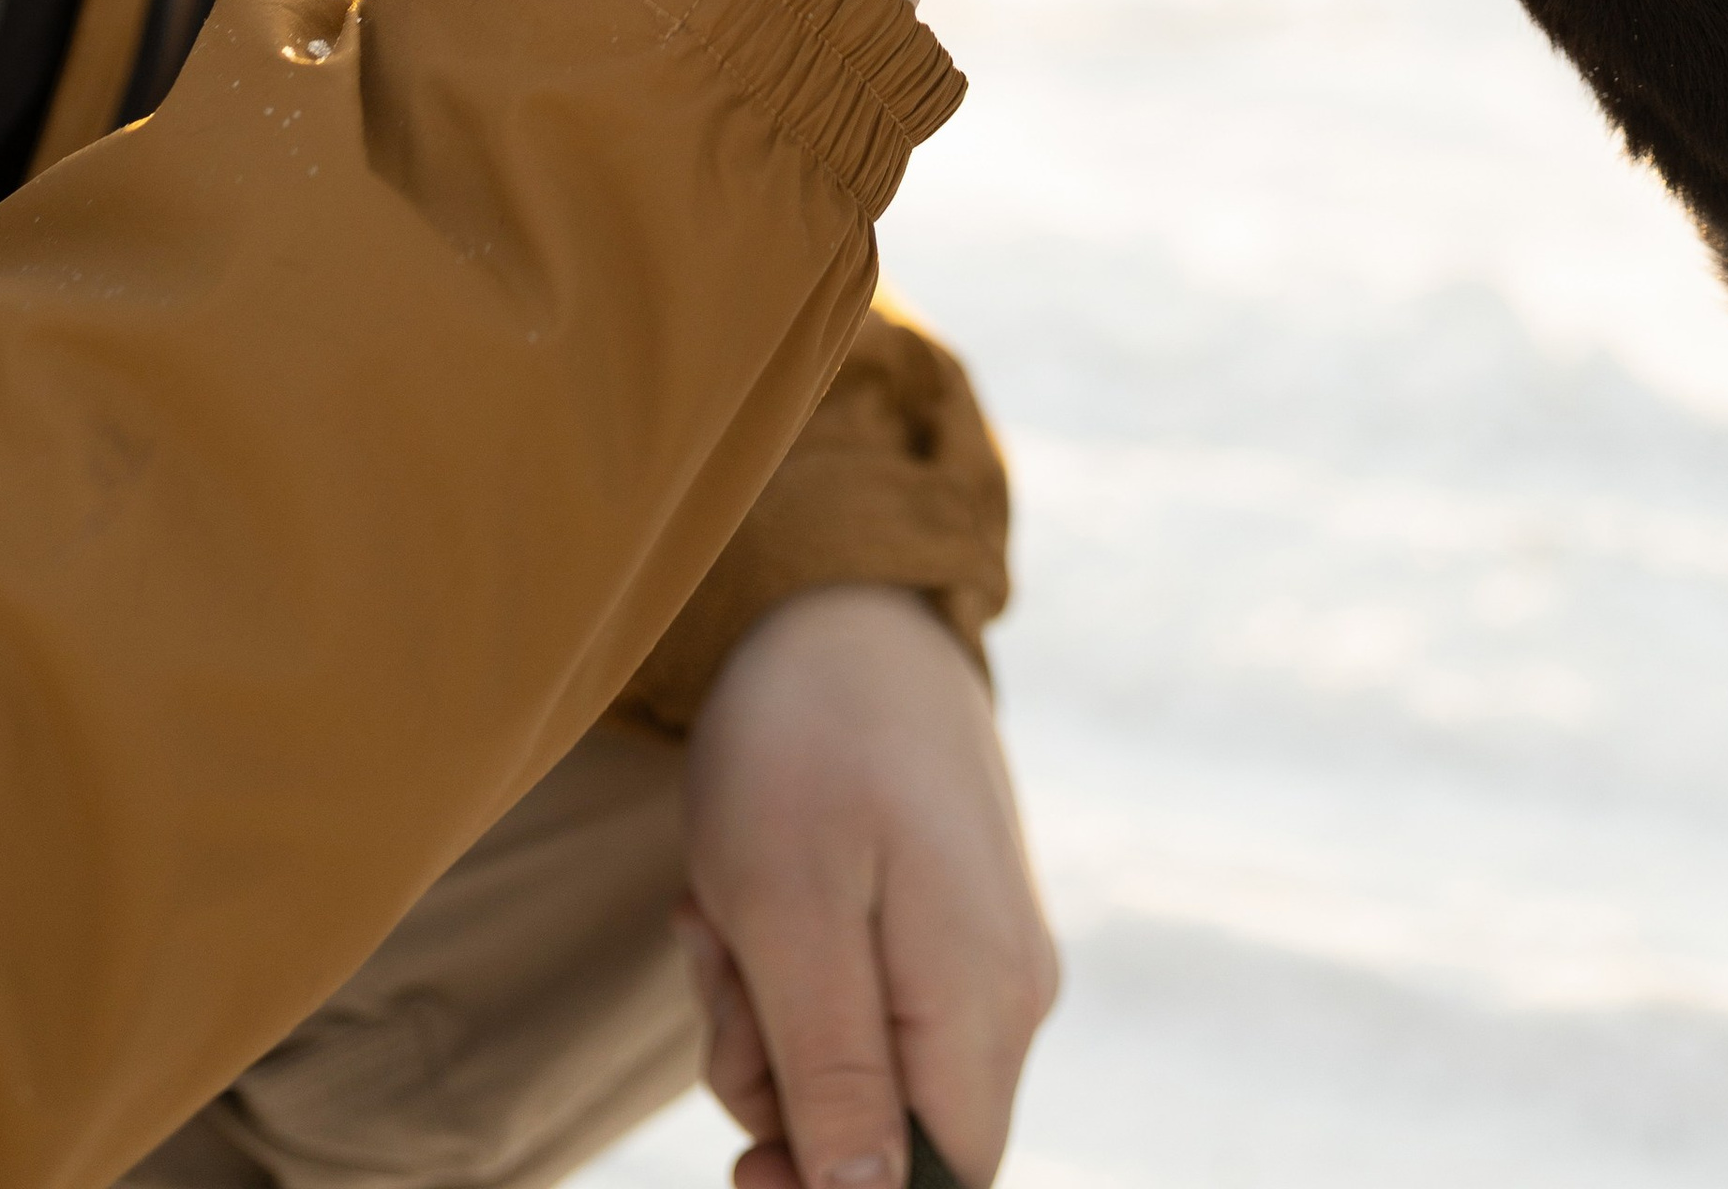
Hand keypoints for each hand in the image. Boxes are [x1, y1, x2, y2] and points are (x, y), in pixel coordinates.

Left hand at [677, 585, 1057, 1188]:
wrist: (841, 598)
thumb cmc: (806, 742)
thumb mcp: (788, 916)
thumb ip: (835, 1076)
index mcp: (982, 1002)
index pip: (940, 1185)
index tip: (747, 1144)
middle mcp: (1008, 991)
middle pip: (886, 1132)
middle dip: (777, 1078)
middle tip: (719, 960)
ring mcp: (982, 950)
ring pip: (859, 1068)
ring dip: (766, 1014)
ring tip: (724, 905)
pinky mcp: (946, 918)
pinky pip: (862, 999)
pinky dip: (787, 967)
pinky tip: (749, 891)